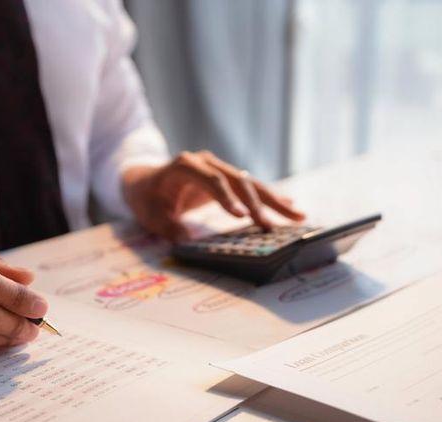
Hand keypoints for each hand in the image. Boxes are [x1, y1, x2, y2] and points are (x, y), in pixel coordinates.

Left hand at [122, 150, 305, 239]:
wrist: (144, 179)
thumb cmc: (146, 197)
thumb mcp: (150, 214)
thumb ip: (168, 225)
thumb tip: (186, 239)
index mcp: (185, 166)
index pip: (211, 181)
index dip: (227, 198)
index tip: (241, 218)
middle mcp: (206, 162)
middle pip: (237, 181)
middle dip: (257, 204)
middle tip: (272, 225)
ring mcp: (219, 168)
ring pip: (250, 183)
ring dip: (273, 200)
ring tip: (297, 216)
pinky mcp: (226, 178)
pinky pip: (250, 188)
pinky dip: (269, 198)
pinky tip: (289, 206)